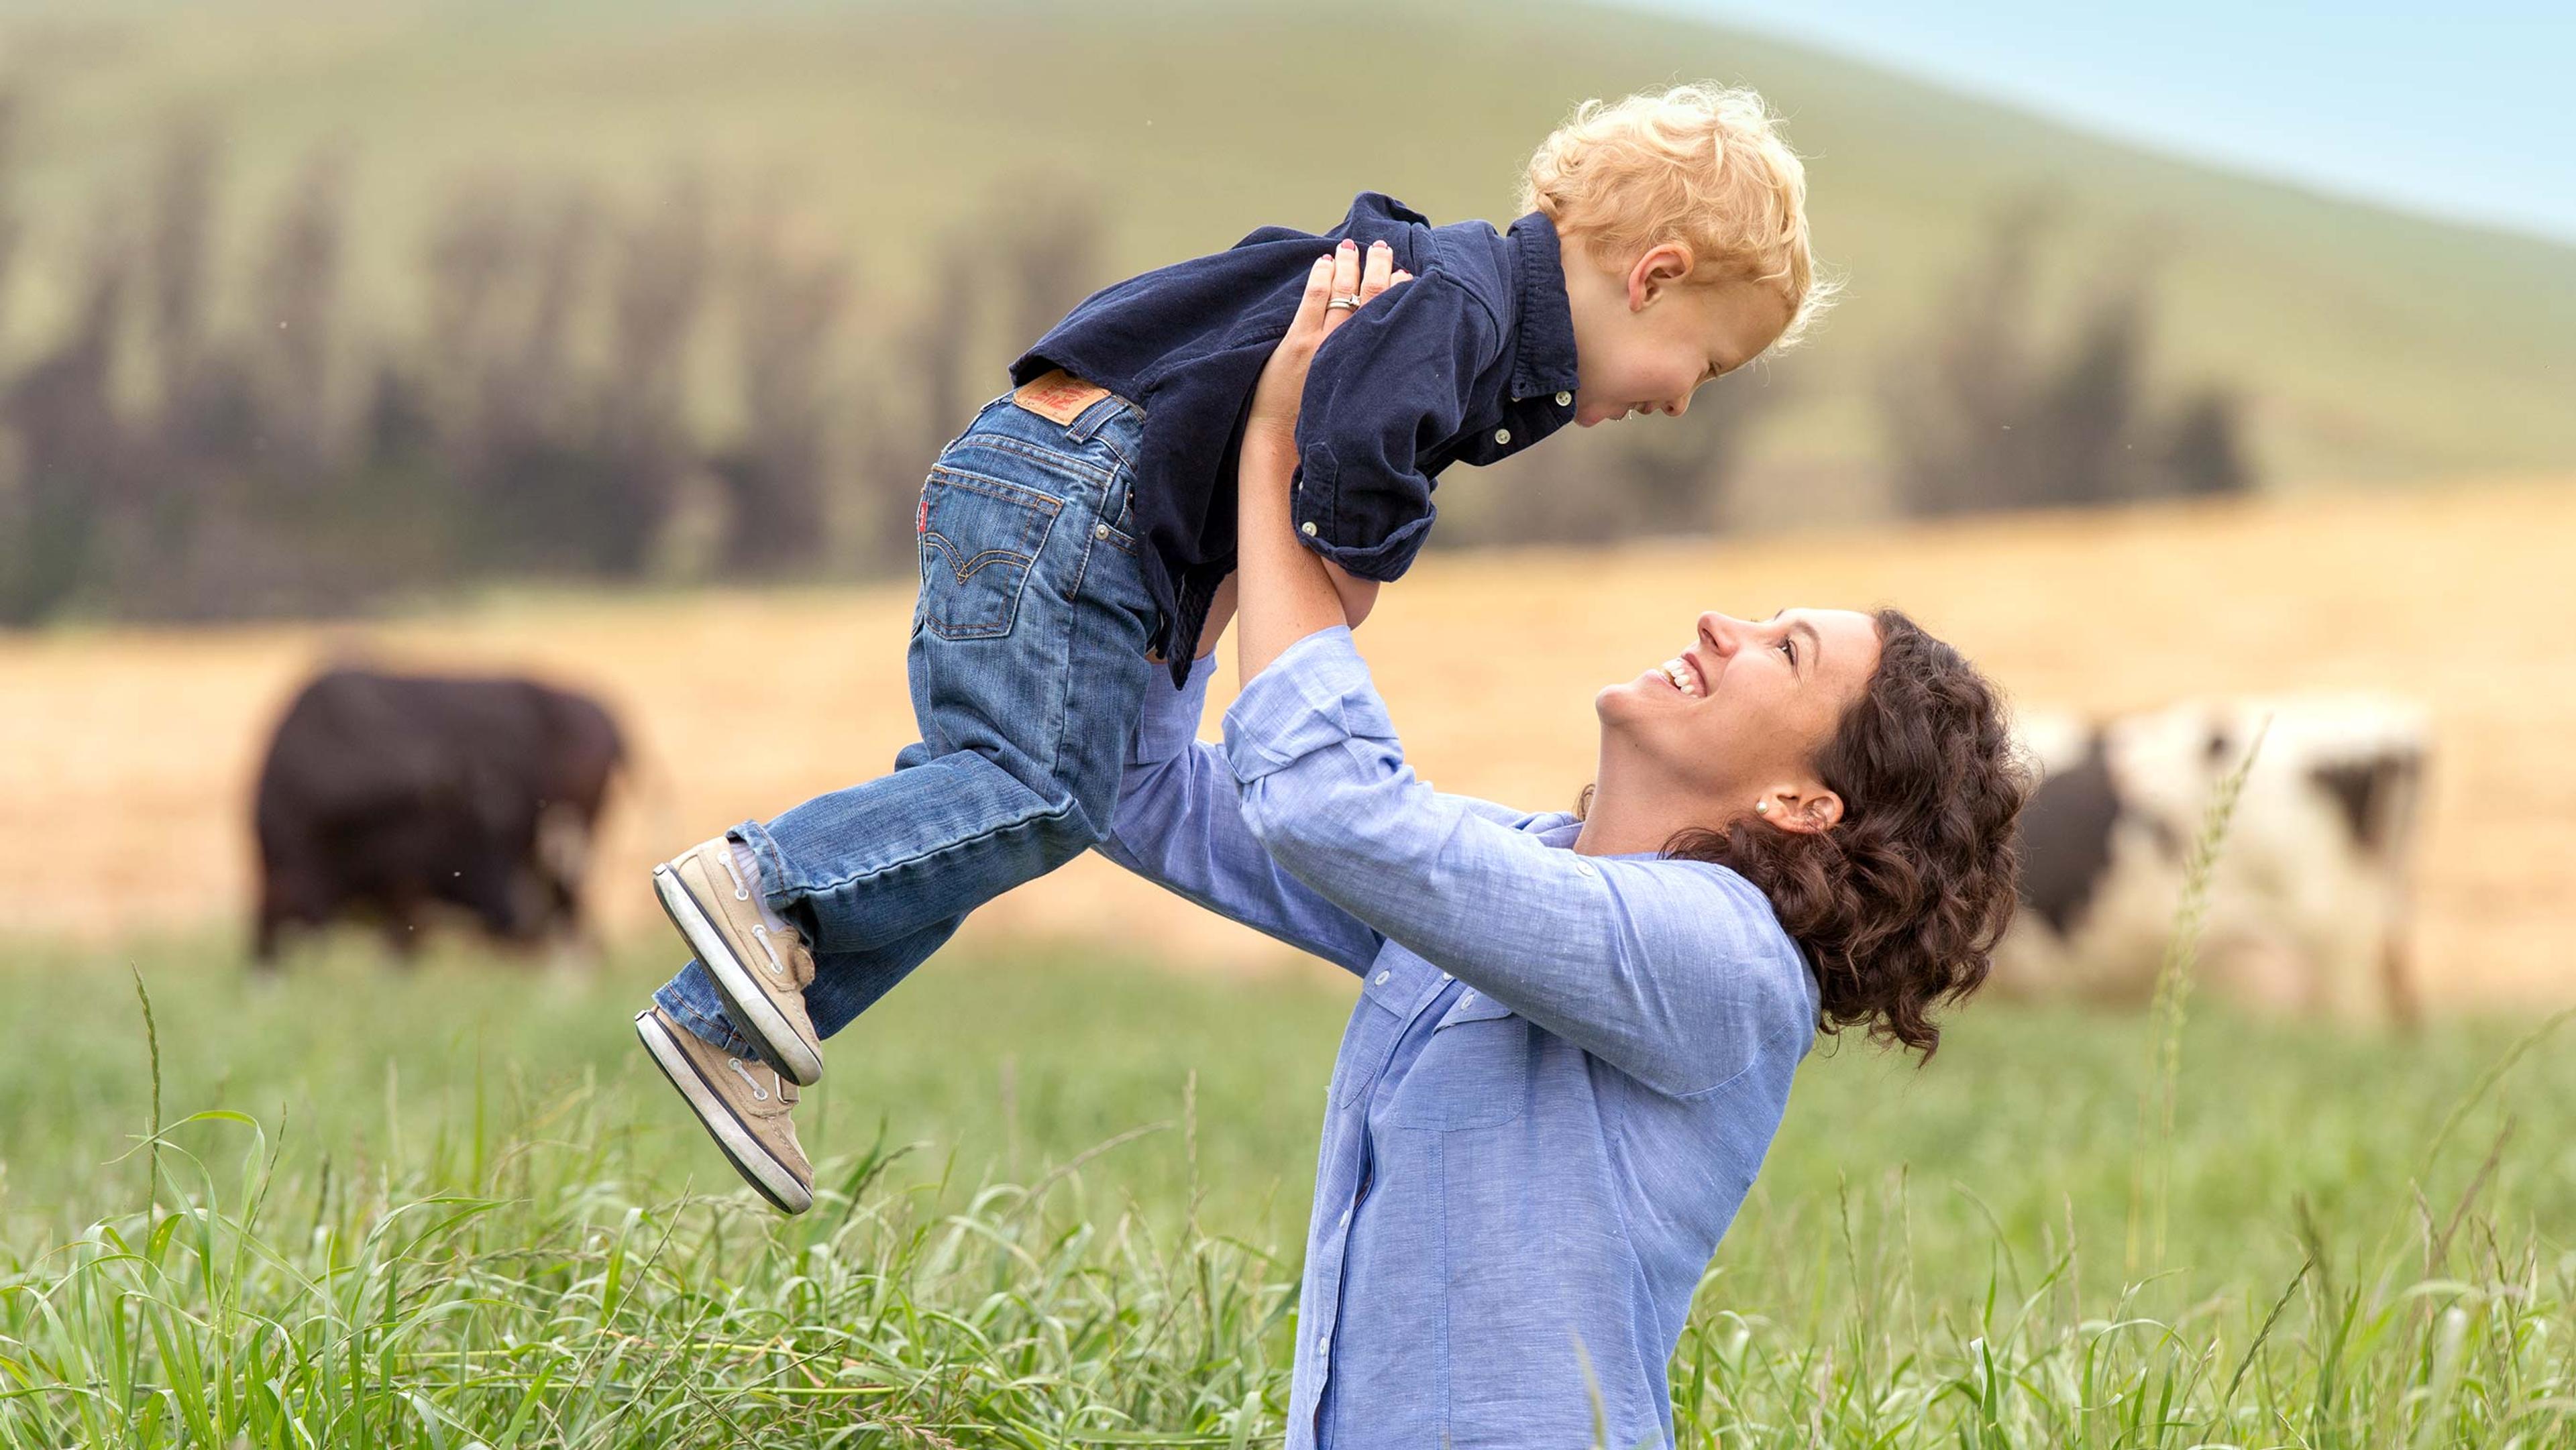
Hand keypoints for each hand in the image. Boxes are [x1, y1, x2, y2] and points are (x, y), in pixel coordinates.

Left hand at [1245, 238, 1411, 450]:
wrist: (1284, 440)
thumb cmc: (1326, 426)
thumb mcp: (1359, 398)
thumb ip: (1372, 373)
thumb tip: (1388, 358)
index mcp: (1369, 361)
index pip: (1391, 316)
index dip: (1401, 291)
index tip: (1406, 275)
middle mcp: (1352, 347)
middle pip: (1372, 296)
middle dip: (1380, 268)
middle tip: (1385, 249)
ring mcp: (1325, 341)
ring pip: (1343, 290)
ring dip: (1350, 264)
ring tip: (1354, 247)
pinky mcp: (1299, 340)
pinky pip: (1314, 297)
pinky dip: (1321, 275)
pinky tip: (1325, 261)